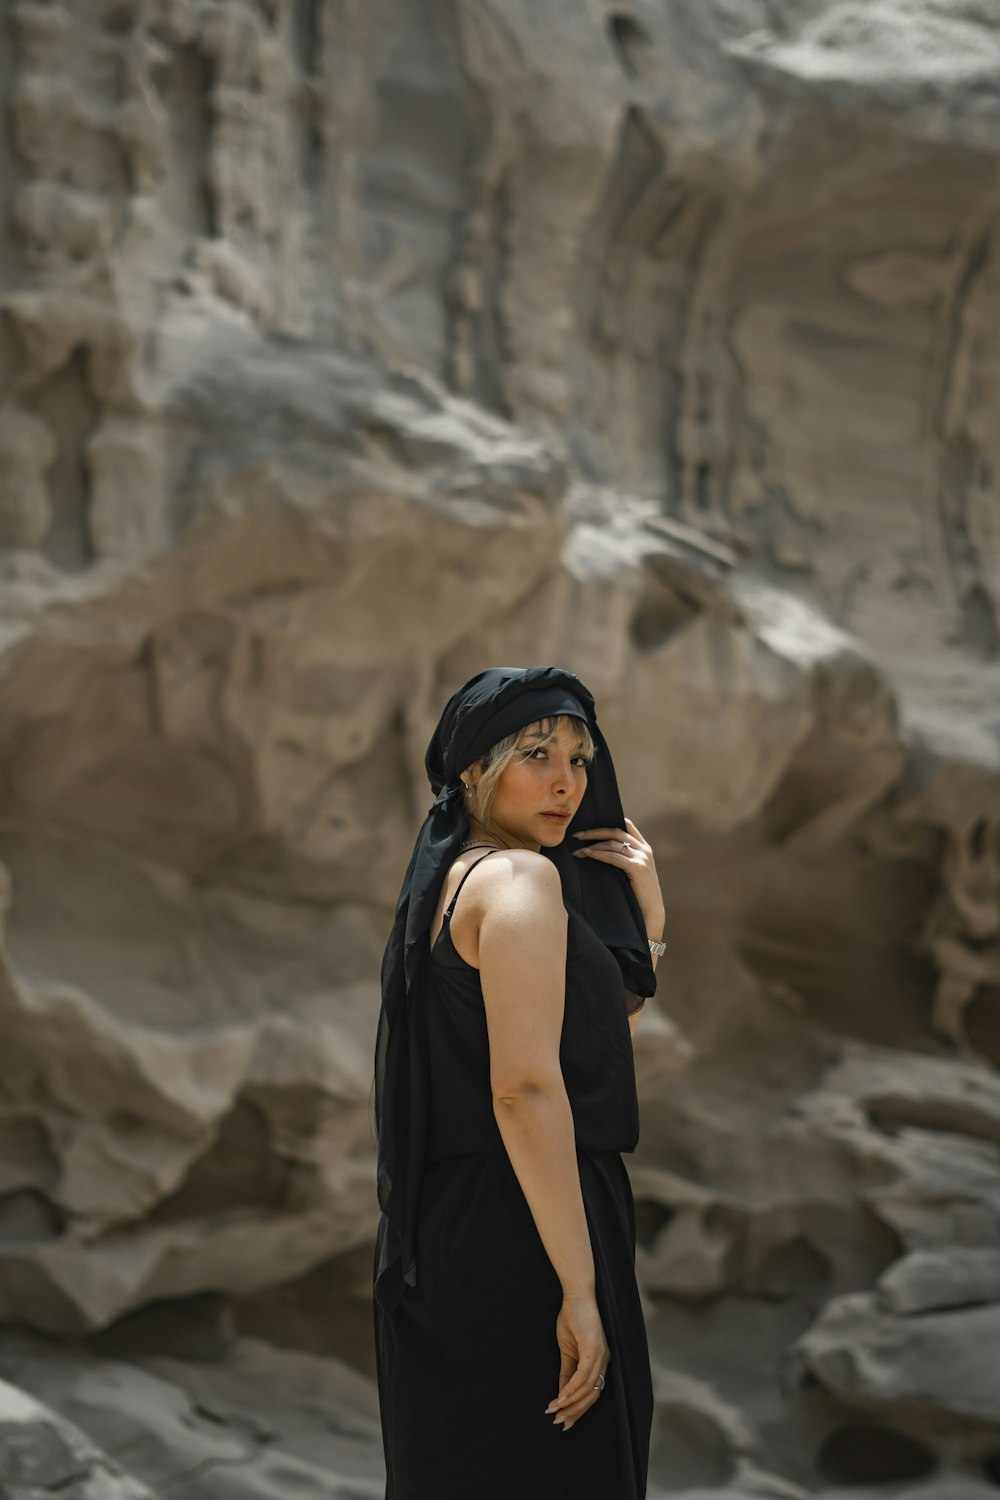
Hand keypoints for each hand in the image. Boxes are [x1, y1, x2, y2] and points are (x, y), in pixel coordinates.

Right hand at [545, 1291, 609, 1431]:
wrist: (576, 1294)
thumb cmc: (572, 1317)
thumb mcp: (567, 1349)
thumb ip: (567, 1371)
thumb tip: (562, 1393)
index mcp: (600, 1361)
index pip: (593, 1392)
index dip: (579, 1408)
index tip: (566, 1421)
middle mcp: (604, 1360)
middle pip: (593, 1395)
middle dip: (575, 1411)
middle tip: (560, 1422)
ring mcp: (601, 1355)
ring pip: (588, 1388)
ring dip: (570, 1402)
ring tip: (555, 1411)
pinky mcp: (594, 1348)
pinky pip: (583, 1375)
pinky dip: (571, 1388)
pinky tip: (560, 1397)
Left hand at [572, 816, 664, 929]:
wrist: (650, 915)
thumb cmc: (638, 896)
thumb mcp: (633, 873)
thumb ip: (624, 860)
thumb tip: (600, 851)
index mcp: (645, 848)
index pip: (627, 825)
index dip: (609, 821)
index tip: (590, 824)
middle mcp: (645, 850)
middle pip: (616, 832)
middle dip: (595, 831)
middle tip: (577, 835)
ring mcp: (642, 858)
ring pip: (612, 843)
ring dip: (592, 845)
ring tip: (578, 850)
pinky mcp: (637, 868)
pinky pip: (613, 857)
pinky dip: (598, 854)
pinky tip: (586, 854)